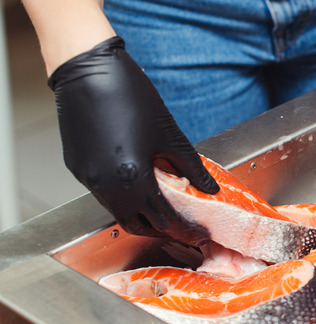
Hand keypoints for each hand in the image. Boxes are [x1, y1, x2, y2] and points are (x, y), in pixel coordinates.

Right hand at [48, 37, 218, 244]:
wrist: (88, 70)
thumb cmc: (129, 94)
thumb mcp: (170, 134)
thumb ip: (192, 167)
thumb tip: (210, 188)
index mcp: (131, 177)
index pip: (162, 219)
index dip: (183, 230)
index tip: (197, 234)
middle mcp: (105, 184)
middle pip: (136, 224)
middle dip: (160, 229)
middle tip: (180, 225)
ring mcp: (88, 178)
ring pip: (117, 211)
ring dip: (140, 213)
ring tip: (162, 204)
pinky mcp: (77, 168)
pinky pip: (103, 193)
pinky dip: (122, 196)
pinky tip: (137, 183)